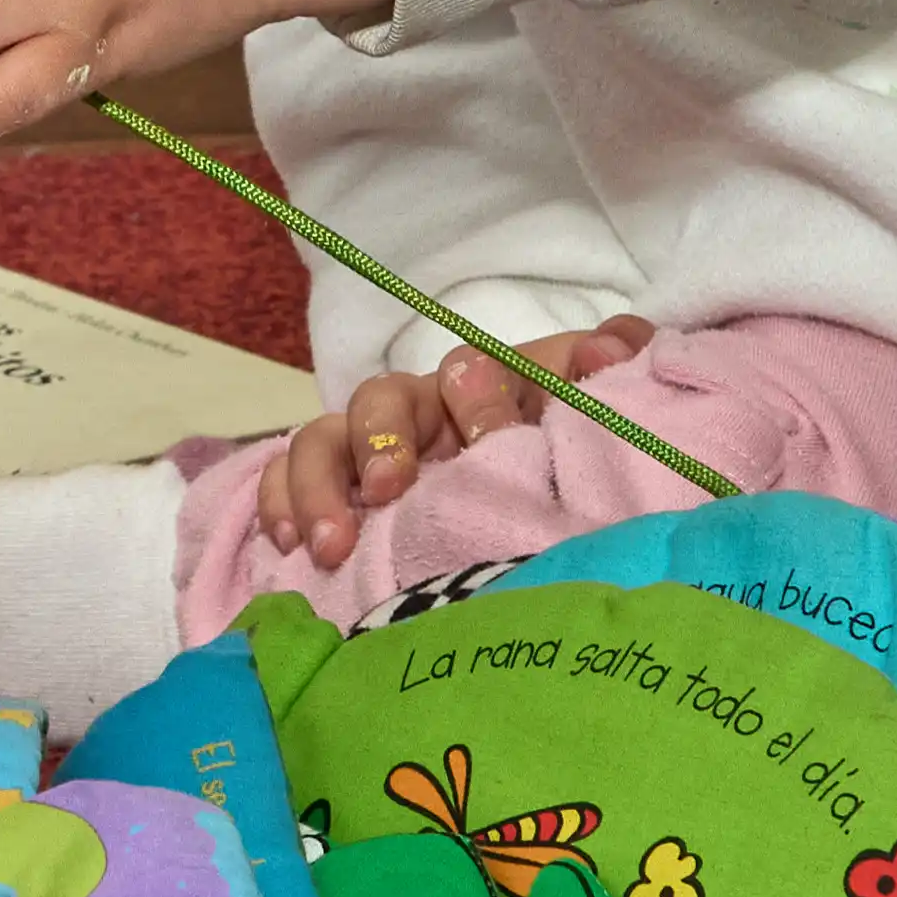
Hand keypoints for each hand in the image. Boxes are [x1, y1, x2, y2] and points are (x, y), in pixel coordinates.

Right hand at [255, 319, 658, 565]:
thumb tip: (605, 353)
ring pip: (323, 438)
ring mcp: (374, 454)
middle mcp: (423, 413)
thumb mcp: (607, 411)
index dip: (476, 402)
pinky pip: (286, 480)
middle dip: (379, 439)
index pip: (470, 371)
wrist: (565, 513)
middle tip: (390, 490)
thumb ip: (616, 367)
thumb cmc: (579, 451)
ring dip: (320, 483)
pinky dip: (280, 501)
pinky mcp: (338, 496)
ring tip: (332, 543)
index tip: (492, 442)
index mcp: (488, 386)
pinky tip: (290, 544)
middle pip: (380, 399)